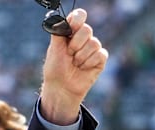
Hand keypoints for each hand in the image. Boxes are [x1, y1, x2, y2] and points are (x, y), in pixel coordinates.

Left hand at [39, 8, 107, 124]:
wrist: (61, 88)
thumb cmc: (55, 69)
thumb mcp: (53, 49)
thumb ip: (58, 33)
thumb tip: (58, 19)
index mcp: (70, 33)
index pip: (79, 16)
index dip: (77, 19)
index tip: (72, 27)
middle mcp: (83, 38)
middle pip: (87, 29)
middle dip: (75, 44)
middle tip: (69, 54)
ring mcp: (92, 48)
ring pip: (94, 43)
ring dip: (81, 56)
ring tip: (75, 64)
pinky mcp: (100, 59)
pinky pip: (100, 54)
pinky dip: (89, 62)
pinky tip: (83, 68)